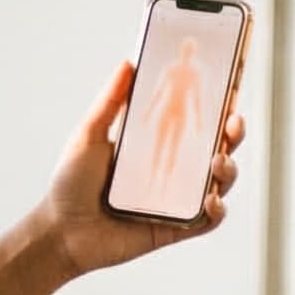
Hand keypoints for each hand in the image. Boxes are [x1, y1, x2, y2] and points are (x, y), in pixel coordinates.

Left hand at [38, 59, 244, 279]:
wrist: (60, 231)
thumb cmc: (70, 184)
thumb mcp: (88, 135)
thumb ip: (110, 102)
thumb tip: (128, 63)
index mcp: (155, 144)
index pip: (194, 121)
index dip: (216, 106)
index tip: (228, 86)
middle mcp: (172, 170)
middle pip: (216, 149)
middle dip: (233, 134)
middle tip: (234, 121)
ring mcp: (176, 200)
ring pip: (220, 183)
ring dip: (228, 169)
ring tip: (217, 161)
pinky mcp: (175, 228)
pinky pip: (208, 221)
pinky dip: (217, 210)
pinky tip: (210, 199)